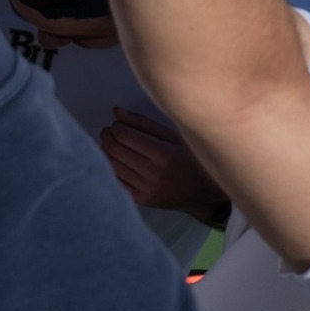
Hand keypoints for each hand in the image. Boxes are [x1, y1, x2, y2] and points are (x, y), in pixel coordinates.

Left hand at [100, 107, 228, 222]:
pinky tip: (116, 161)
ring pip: (110, 164)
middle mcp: (153, 173)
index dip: (115, 127)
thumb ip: (143, 123)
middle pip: (114, 149)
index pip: (124, 135)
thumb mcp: (173, 136)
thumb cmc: (189, 159)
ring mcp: (145, 188)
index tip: (117, 124)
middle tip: (110, 132)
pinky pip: (114, 179)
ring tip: (113, 145)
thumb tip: (116, 111)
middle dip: (107, 136)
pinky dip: (109, 167)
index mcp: (163, 154)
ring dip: (106, 151)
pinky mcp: (140, 199)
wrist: (204, 193)